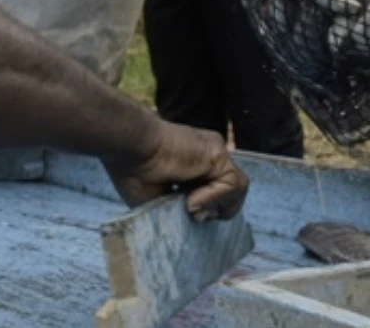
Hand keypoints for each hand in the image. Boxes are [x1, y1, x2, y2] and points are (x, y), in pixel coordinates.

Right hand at [104, 120, 249, 221]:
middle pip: (232, 193)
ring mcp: (214, 154)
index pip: (218, 193)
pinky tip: (190, 199)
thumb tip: (202, 220)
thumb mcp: (159, 201)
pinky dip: (215, 197)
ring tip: (190, 206)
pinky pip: (234, 183)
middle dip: (215, 211)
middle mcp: (207, 158)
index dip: (208, 211)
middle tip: (190, 214)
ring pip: (239, 189)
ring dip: (217, 206)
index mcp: (193, 167)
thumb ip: (183, 209)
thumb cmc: (134, 174)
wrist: (130, 149)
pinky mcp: (218, 152)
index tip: (188, 216)